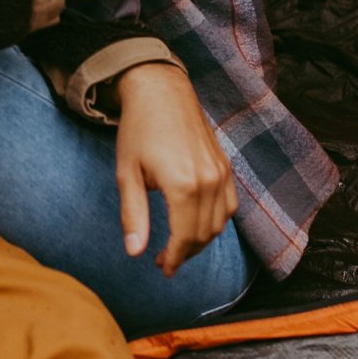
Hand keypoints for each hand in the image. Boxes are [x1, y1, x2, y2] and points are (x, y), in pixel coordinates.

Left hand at [114, 63, 237, 274]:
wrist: (160, 91)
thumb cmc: (138, 130)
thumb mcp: (127, 174)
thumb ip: (133, 215)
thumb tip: (134, 252)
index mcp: (183, 186)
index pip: (185, 238)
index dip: (173, 258)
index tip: (161, 268)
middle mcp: (209, 181)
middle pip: (204, 234)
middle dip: (185, 253)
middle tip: (164, 260)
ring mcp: (221, 172)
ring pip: (220, 223)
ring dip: (201, 240)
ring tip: (178, 245)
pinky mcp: (225, 165)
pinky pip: (230, 204)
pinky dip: (216, 221)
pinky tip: (197, 223)